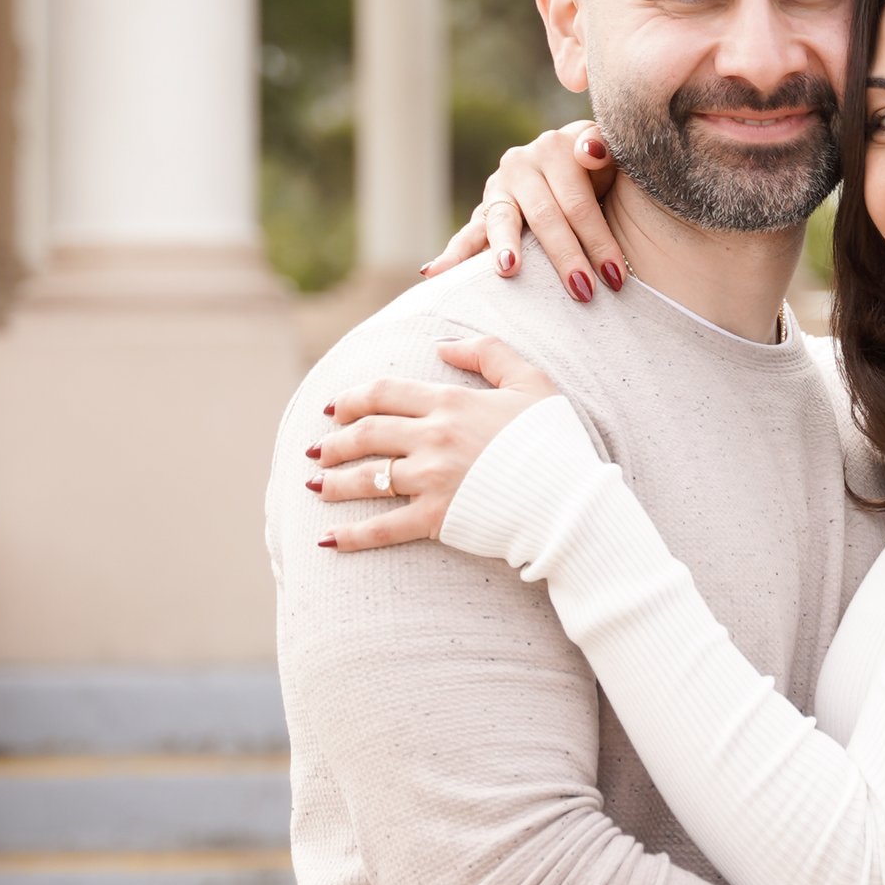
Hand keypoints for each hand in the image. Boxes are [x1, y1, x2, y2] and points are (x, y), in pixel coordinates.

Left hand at [308, 337, 561, 548]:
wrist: (570, 497)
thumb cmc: (555, 440)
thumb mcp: (531, 381)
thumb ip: (488, 353)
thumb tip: (444, 344)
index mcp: (451, 402)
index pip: (384, 393)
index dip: (351, 399)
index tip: (332, 409)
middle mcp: (433, 437)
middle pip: (366, 434)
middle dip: (334, 442)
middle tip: (317, 450)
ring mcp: (431, 479)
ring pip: (367, 478)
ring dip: (333, 482)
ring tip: (314, 485)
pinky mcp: (435, 518)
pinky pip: (382, 527)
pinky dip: (351, 535)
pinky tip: (326, 539)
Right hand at [421, 123, 625, 302]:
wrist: (578, 170)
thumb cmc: (602, 173)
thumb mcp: (612, 157)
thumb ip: (605, 150)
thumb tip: (590, 152)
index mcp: (555, 146)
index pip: (578, 201)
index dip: (599, 239)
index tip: (616, 277)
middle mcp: (521, 163)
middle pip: (545, 216)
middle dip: (566, 256)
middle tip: (583, 292)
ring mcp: (499, 187)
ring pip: (502, 221)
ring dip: (505, 247)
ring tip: (508, 269)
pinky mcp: (483, 211)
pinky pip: (468, 234)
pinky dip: (452, 254)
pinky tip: (433, 272)